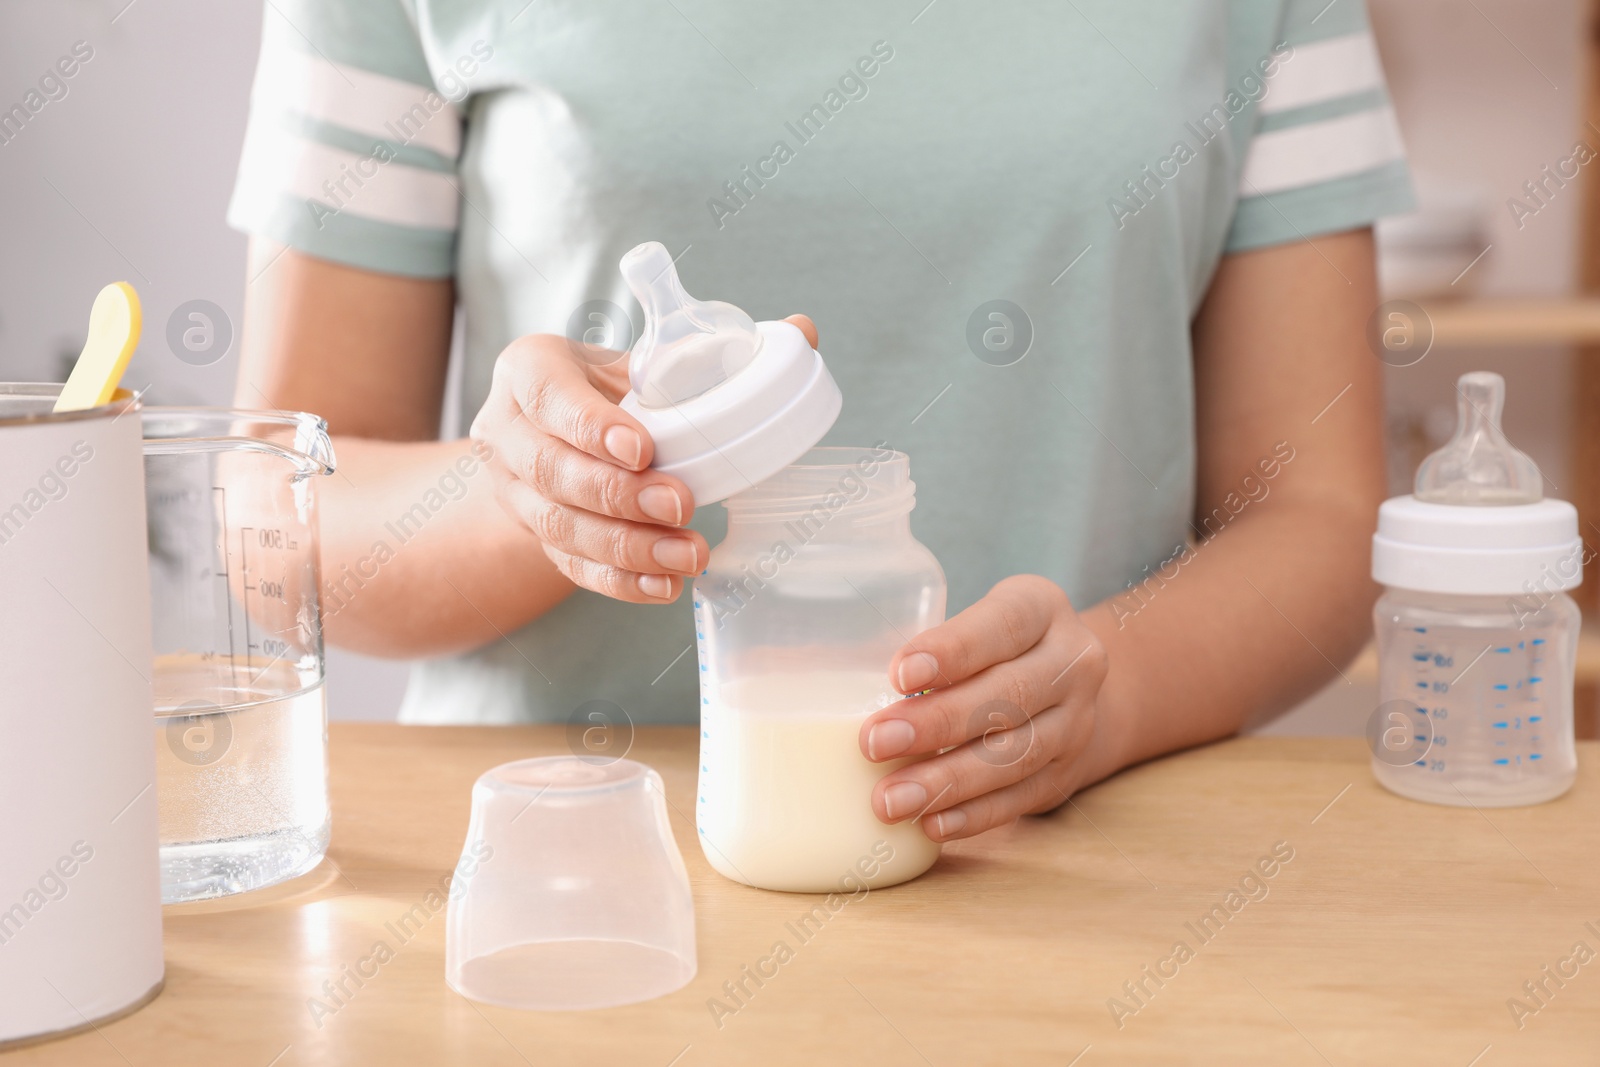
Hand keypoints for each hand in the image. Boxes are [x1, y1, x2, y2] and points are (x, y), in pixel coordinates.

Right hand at [470, 315, 818, 602]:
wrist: (550, 437)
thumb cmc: (608, 388)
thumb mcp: (641, 357)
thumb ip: (714, 348)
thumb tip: (804, 329)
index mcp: (529, 369)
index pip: (549, 396)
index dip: (591, 426)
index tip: (644, 449)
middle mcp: (506, 431)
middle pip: (550, 470)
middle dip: (619, 495)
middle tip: (682, 504)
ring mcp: (514, 492)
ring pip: (560, 526)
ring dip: (627, 546)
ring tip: (690, 554)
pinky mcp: (534, 538)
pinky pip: (570, 567)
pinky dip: (619, 582)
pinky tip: (664, 585)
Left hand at [858, 574, 1111, 841]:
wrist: (1070, 690)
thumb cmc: (986, 649)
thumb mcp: (967, 621)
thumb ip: (902, 639)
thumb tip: (778, 663)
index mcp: (1040, 608)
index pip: (1002, 624)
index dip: (953, 650)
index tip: (899, 675)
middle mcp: (1072, 662)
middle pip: (1009, 694)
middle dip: (937, 724)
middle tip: (873, 743)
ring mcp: (1076, 722)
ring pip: (1015, 755)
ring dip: (948, 782)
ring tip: (889, 800)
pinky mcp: (1067, 775)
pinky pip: (1021, 799)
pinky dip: (974, 816)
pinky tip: (930, 826)